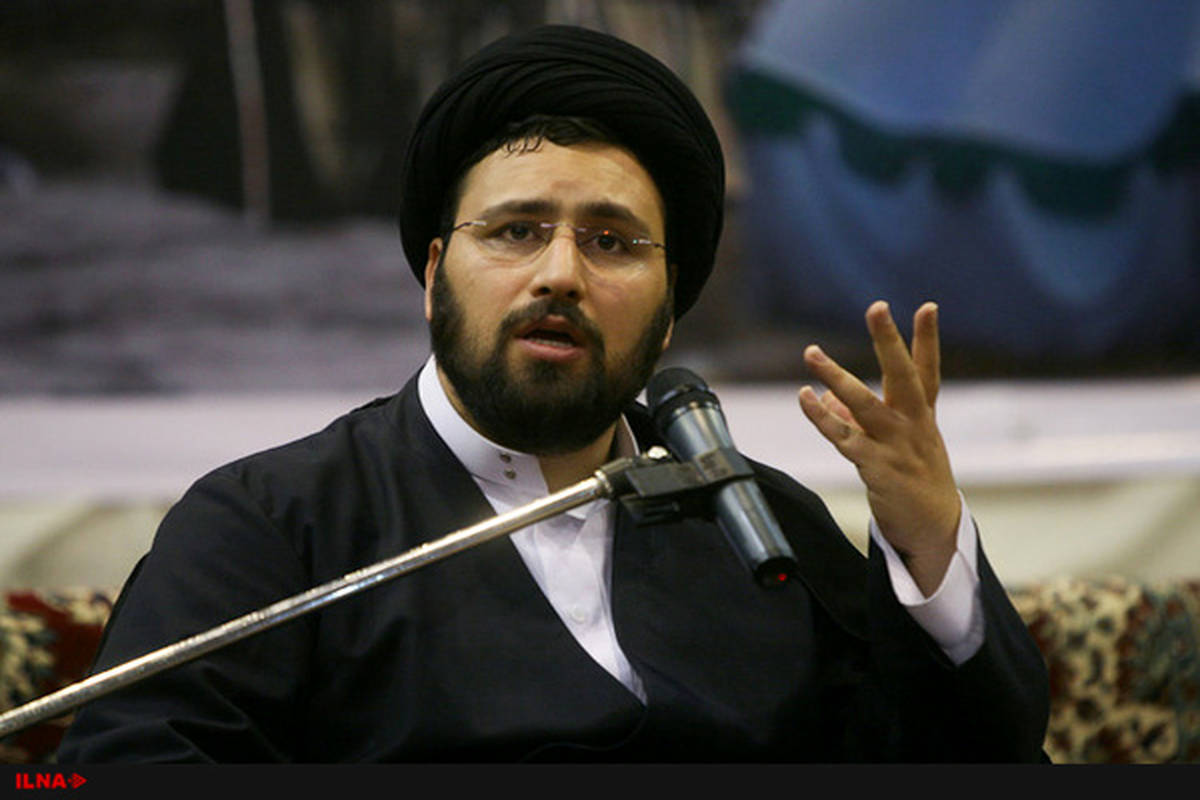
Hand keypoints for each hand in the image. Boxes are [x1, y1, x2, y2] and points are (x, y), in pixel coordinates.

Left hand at [798, 301, 960, 594]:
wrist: (933, 530)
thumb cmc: (915, 480)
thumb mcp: (898, 444)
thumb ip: (862, 418)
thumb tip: (829, 400)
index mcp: (921, 415)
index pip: (926, 370)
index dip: (927, 338)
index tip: (926, 306)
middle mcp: (913, 424)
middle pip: (902, 375)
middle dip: (888, 340)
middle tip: (877, 307)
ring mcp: (896, 445)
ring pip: (864, 403)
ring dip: (835, 376)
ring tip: (811, 352)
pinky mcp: (877, 467)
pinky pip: (843, 437)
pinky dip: (821, 417)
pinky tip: (805, 397)